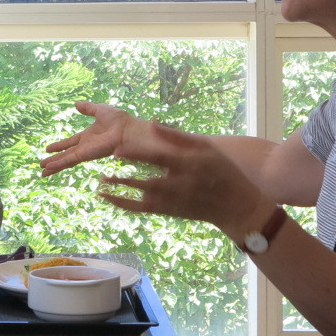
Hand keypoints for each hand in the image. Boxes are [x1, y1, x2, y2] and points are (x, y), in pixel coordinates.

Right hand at [42, 102, 140, 175]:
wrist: (126, 130)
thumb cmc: (119, 121)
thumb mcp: (100, 110)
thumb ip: (88, 108)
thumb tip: (76, 104)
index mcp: (89, 136)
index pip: (70, 143)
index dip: (59, 146)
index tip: (48, 149)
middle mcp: (85, 146)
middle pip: (66, 155)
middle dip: (54, 160)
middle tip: (42, 165)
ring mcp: (85, 152)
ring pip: (66, 161)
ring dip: (54, 166)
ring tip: (42, 173)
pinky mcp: (85, 155)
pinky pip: (69, 160)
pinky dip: (59, 164)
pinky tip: (49, 168)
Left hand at [98, 121, 272, 240]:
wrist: (235, 205)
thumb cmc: (221, 170)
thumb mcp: (206, 148)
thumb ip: (178, 137)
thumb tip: (152, 124)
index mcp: (189, 166)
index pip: (158, 159)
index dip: (138, 154)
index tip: (118, 148)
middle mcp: (180, 185)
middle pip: (148, 179)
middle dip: (127, 172)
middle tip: (107, 160)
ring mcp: (173, 201)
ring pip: (142, 197)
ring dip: (121, 189)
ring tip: (100, 181)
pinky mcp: (168, 211)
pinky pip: (141, 209)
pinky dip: (123, 204)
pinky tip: (106, 197)